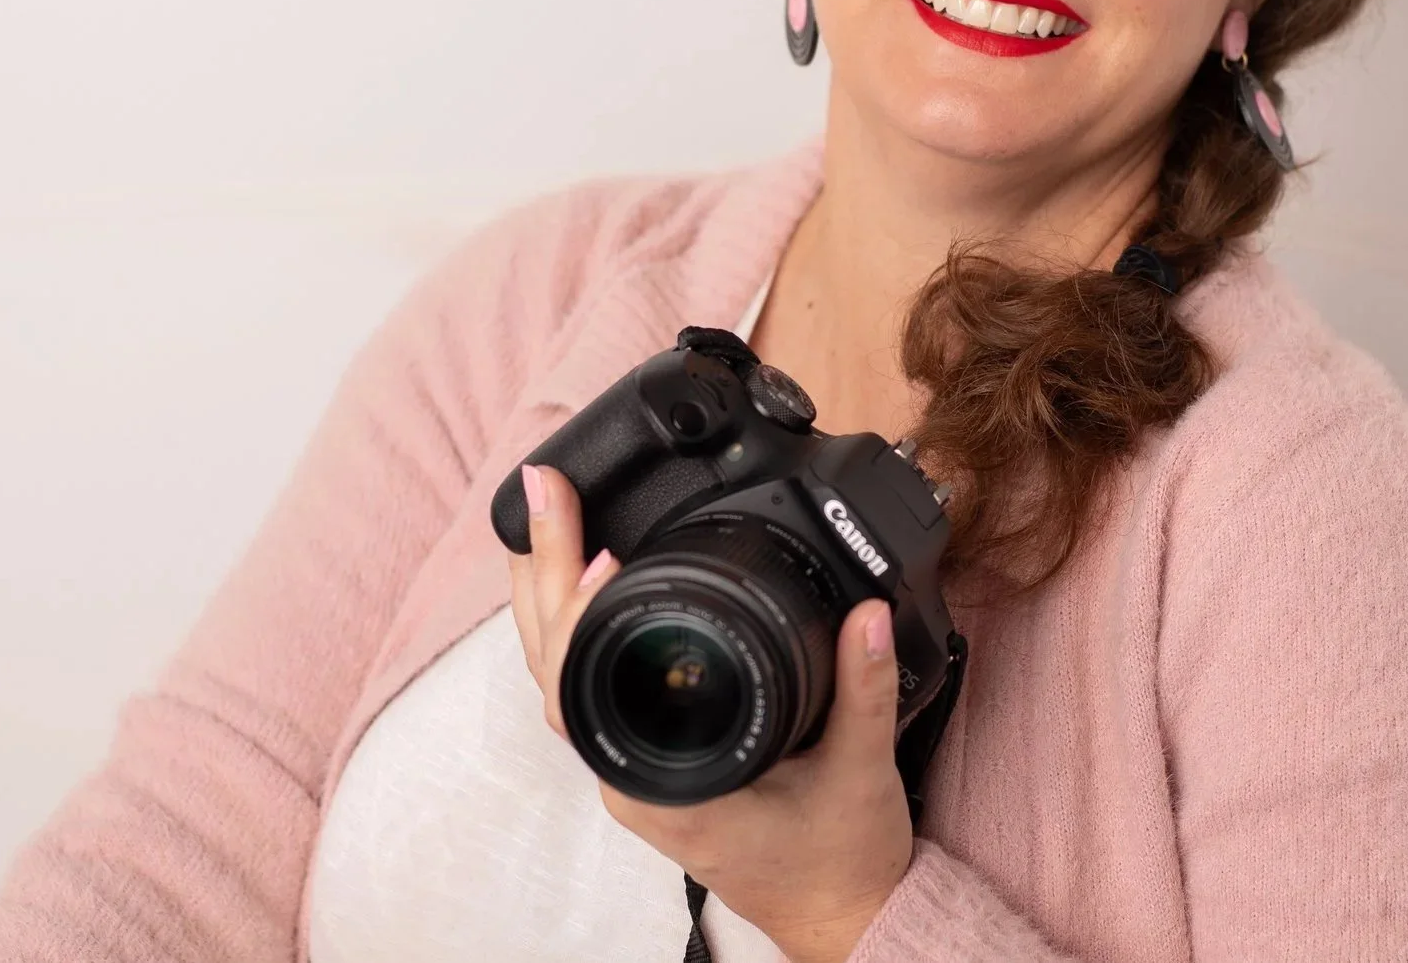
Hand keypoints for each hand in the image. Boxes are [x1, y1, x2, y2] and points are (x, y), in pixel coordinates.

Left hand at [505, 465, 911, 962]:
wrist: (843, 915)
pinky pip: (596, 683)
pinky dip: (582, 625)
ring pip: (567, 673)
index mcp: (668, 787)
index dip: (581, 615)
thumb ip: (864, 689)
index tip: (597, 548)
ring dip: (552, 596)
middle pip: (558, 667)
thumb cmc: (839, 860)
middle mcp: (634, 778)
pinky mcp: (649, 759)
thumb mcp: (861, 769)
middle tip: (543, 492)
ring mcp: (635, 769)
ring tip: (547, 518)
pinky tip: (588, 580)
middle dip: (546, 573)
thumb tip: (864, 613)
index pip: (588, 690)